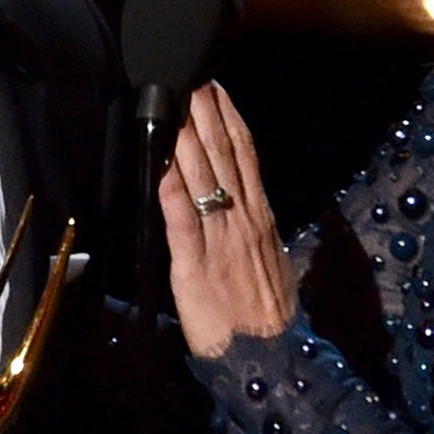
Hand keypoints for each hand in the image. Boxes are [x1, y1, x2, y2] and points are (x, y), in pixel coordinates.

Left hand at [158, 82, 295, 356]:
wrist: (270, 357)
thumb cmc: (267, 317)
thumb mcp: (274, 263)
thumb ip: (257, 231)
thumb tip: (248, 207)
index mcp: (260, 217)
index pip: (246, 155)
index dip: (231, 118)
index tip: (218, 88)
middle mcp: (244, 219)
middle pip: (225, 154)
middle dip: (207, 112)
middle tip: (192, 75)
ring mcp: (221, 239)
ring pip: (204, 176)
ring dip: (186, 136)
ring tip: (173, 100)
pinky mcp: (195, 264)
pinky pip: (181, 218)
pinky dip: (170, 186)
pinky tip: (160, 161)